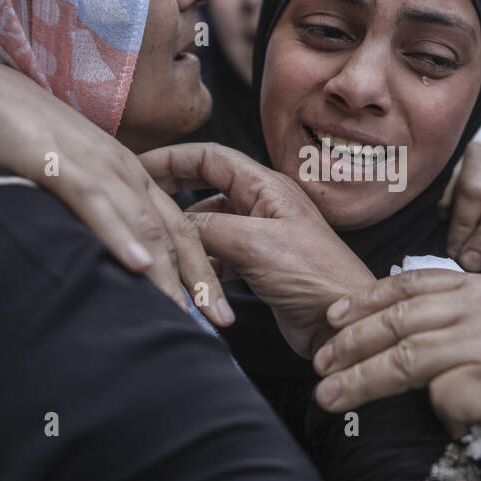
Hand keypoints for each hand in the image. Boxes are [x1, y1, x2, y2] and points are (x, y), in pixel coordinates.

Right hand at [0, 51, 231, 325]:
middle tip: (223, 325)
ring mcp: (92, 163)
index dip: (202, 270)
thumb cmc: (11, 137)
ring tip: (189, 314)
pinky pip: (94, 203)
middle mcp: (120, 168)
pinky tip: (136, 265)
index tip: (218, 313)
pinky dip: (118, 235)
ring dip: (169, 271)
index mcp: (125, 172)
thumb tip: (101, 262)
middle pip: (175, 229)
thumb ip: (87, 213)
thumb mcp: (63, 177)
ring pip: (143, 222)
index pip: (178, 227)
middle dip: (201, 279)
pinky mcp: (55, 162)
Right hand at [139, 142, 375, 358]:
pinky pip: (219, 255)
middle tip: (139, 201)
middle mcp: (263, 205)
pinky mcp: (259, 266)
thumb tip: (171, 224)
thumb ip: (208, 230)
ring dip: (185, 233)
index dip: (172, 157)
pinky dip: (201, 263)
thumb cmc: (315, 277)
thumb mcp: (254, 244)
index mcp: (266, 186)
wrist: (343, 323)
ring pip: (210, 224)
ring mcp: (261, 235)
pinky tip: (186, 277)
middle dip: (172, 191)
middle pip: (206, 186)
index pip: (210, 157)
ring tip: (156, 244)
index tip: (138, 166)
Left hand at [312, 269, 480, 480]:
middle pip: (398, 322)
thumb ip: (458, 321)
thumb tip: (387, 328)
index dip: (365, 301)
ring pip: (404, 359)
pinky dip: (440, 420)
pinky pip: (440, 401)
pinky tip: (458, 430)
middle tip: (318, 364)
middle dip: (349, 345)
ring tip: (328, 399)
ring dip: (359, 382)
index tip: (331, 319)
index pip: (411, 285)